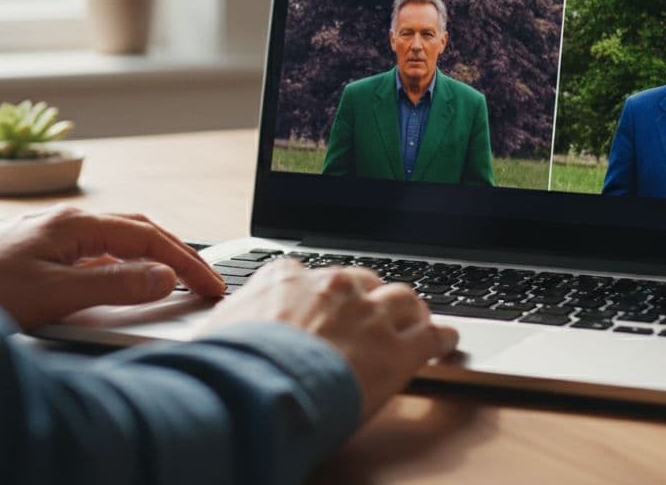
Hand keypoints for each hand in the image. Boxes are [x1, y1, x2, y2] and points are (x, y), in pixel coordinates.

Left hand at [0, 204, 225, 329]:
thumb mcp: (54, 293)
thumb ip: (113, 284)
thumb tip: (163, 277)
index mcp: (76, 225)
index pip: (149, 238)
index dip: (187, 262)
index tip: (212, 285)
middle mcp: (66, 223)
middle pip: (138, 230)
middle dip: (177, 252)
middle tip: (205, 281)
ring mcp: (51, 235)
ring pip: (116, 239)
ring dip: (151, 255)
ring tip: (176, 277)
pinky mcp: (37, 252)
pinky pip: (95, 251)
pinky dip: (123, 263)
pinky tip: (121, 281)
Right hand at [199, 259, 458, 419]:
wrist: (259, 389)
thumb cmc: (230, 367)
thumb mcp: (219, 332)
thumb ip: (235, 322)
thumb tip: (222, 333)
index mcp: (289, 276)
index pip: (317, 275)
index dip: (327, 295)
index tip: (327, 307)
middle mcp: (335, 285)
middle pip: (366, 283)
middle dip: (371, 300)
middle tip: (372, 319)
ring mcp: (371, 313)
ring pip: (404, 300)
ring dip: (408, 313)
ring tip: (413, 324)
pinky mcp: (399, 348)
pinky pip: (433, 335)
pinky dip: (442, 337)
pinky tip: (445, 342)